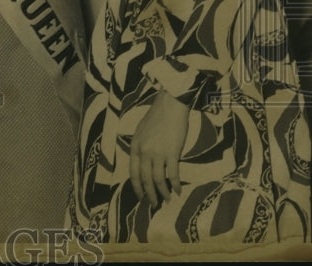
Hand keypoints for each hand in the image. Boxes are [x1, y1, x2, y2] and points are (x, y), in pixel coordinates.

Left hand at [129, 91, 189, 207]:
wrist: (170, 106)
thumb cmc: (157, 117)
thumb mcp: (141, 131)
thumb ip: (140, 146)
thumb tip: (142, 161)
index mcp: (135, 147)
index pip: (133, 172)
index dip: (137, 187)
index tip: (140, 197)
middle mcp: (144, 152)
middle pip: (145, 179)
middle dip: (149, 194)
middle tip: (153, 204)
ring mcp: (157, 153)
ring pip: (158, 180)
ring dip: (162, 193)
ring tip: (166, 200)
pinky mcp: (172, 153)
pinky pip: (172, 174)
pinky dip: (175, 185)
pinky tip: (178, 191)